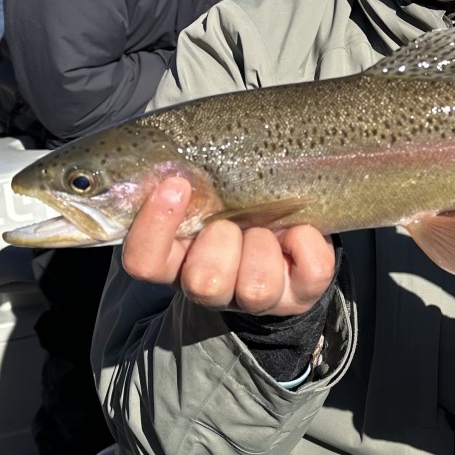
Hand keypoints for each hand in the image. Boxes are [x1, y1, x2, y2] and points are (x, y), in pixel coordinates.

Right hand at [120, 176, 335, 316]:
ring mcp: (258, 298)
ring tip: (268, 226)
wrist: (282, 240)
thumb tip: (175, 156)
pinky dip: (308, 239)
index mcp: (177, 262)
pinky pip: (312, 269)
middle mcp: (213, 289)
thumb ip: (186, 181)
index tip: (177, 184)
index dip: (154, 227)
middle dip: (221, 239)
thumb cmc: (231, 206)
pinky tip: (299, 229)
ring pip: (256, 286)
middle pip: (201, 281)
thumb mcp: (203, 195)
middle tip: (231, 220)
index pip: (143, 262)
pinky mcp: (301, 294)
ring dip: (263, 244)